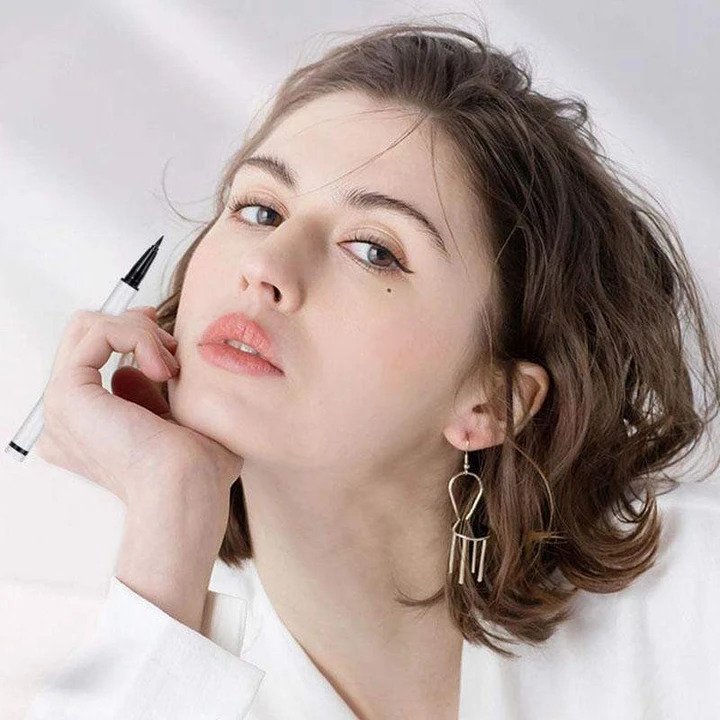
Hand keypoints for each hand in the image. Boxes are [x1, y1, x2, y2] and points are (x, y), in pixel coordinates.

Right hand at [36, 306, 243, 525]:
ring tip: (171, 367)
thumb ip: (150, 398)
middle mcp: (66, 417)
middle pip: (83, 335)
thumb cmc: (196, 471)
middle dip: (133, 325)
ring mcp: (62, 405)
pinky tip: (163, 369)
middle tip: (171, 346)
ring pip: (90, 327)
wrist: (186, 490)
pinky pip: (98, 332)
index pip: (91, 357)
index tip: (168, 339)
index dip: (129, 333)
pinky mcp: (68, 393)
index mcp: (85, 427)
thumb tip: (130, 372)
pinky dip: (138, 336)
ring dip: (141, 332)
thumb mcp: (175, 424)